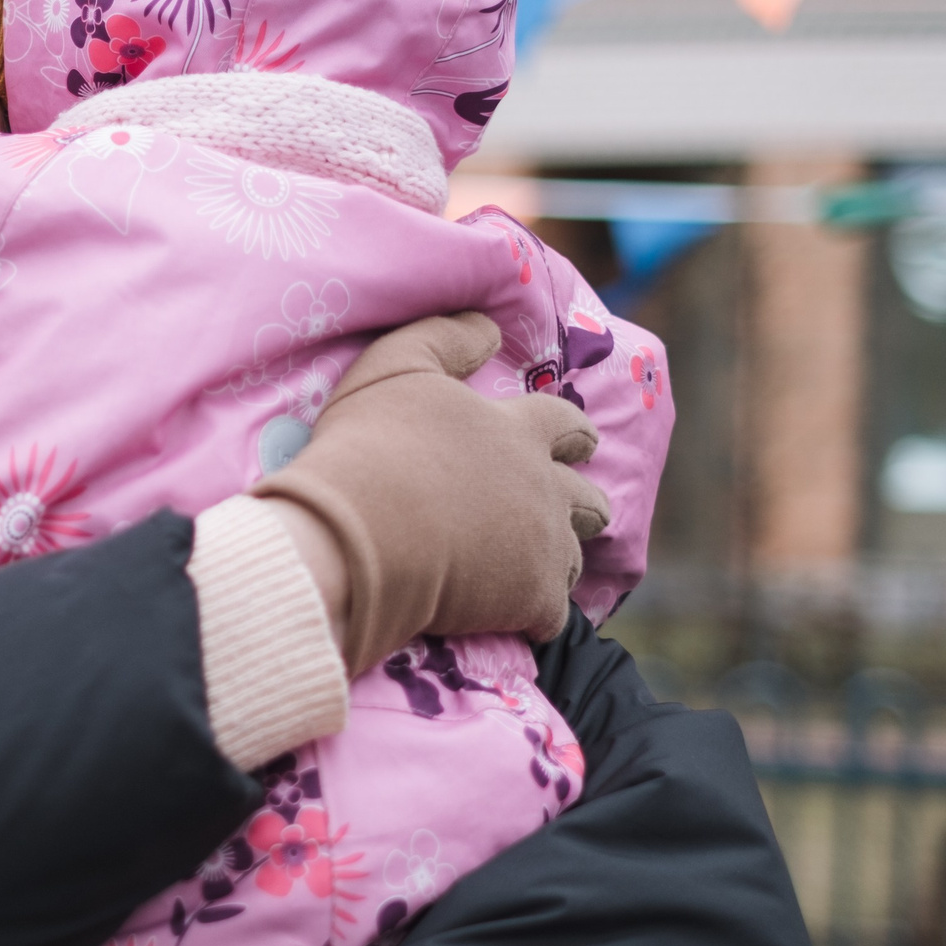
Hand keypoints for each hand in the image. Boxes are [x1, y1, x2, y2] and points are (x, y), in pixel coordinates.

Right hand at [256, 312, 606, 672]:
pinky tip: (521, 619)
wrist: (358, 533)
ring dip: (561, 560)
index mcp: (517, 430)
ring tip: (545, 571)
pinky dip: (536, 615)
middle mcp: (542, 486)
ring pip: (574, 557)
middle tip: (581, 511)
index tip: (581, 441)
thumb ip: (445, 337)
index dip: (571, 433)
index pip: (563, 424)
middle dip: (585, 503)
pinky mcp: (532, 600)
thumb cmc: (371, 444)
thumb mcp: (395, 365)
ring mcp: (543, 545)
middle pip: (587, 497)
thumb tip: (489, 326)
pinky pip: (551, 614)